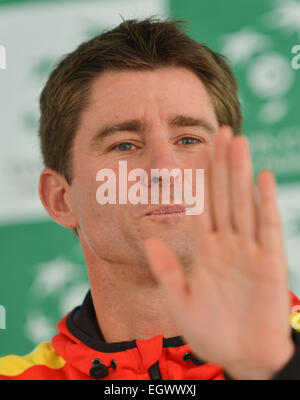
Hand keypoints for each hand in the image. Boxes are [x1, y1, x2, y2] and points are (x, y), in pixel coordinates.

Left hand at [144, 126, 294, 379]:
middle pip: (223, 195)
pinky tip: (262, 177)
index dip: (199, 179)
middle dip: (221, 164)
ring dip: (241, 172)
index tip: (195, 152)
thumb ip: (166, 270)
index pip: (201, 206)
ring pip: (243, 203)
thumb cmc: (210, 331)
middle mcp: (226, 244)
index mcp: (204, 250)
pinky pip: (267, 227)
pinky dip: (265, 203)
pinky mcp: (269, 262)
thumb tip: (149, 241)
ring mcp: (249, 250)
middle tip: (220, 131)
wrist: (242, 357)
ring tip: (238, 141)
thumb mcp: (179, 301)